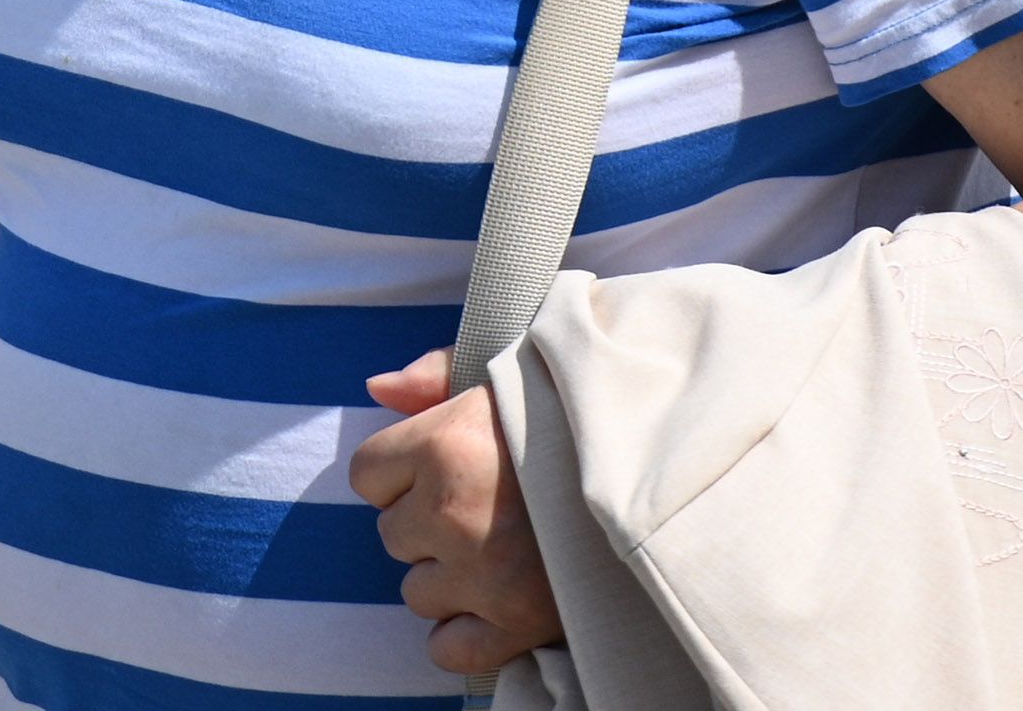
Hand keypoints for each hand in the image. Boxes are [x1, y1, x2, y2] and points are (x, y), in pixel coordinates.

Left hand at [353, 347, 559, 679]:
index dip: (402, 470)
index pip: (366, 474)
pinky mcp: (517, 623)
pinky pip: (449, 648)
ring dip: (449, 577)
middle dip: (427, 522)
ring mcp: (484, 573)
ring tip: (502, 547)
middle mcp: (453, 510)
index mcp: (444, 443)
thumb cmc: (572, 416)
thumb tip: (375, 388)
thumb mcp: (504, 375)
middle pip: (391, 534)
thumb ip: (433, 374)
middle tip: (485, 504)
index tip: (446, 464)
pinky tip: (494, 601)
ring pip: (417, 591)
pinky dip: (464, 633)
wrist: (656, 465)